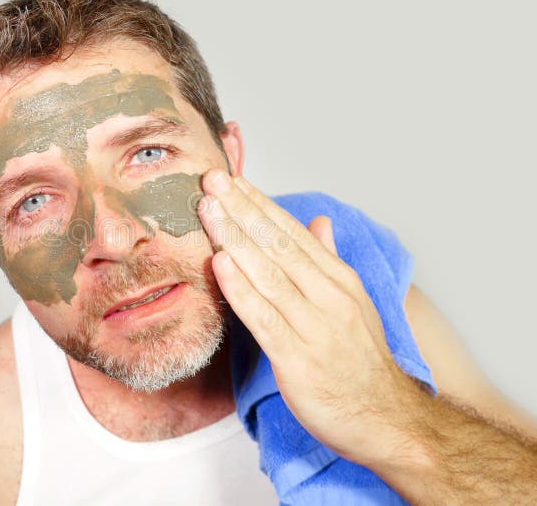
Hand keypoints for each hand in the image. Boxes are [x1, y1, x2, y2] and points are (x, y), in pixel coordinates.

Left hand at [198, 169, 425, 466]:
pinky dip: (241, 288)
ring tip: (208, 209)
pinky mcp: (298, 359)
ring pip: (269, 273)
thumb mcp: (354, 303)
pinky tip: (220, 263)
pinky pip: (264, 317)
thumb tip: (320, 221)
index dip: (260, 204)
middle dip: (242, 208)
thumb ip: (330, 261)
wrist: (389, 420)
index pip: (293, 232)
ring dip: (235, 237)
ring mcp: (314, 326)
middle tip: (213, 178)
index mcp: (339, 281)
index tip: (232, 180)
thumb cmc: (363, 362)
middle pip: (278, 244)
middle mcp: (328, 296)